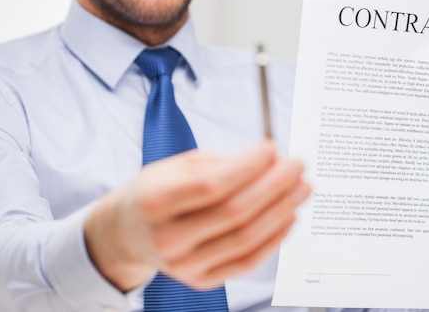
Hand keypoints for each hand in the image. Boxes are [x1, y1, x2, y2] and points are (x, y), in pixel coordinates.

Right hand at [84, 141, 310, 290]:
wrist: (127, 233)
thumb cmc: (154, 193)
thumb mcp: (176, 167)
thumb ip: (221, 164)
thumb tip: (269, 161)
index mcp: (156, 201)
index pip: (212, 185)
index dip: (248, 166)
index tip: (272, 148)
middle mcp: (168, 238)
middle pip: (235, 213)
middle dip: (275, 185)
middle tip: (297, 166)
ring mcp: (185, 265)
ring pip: (246, 239)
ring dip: (282, 210)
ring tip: (301, 189)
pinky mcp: (201, 280)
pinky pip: (247, 261)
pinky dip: (274, 238)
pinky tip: (288, 216)